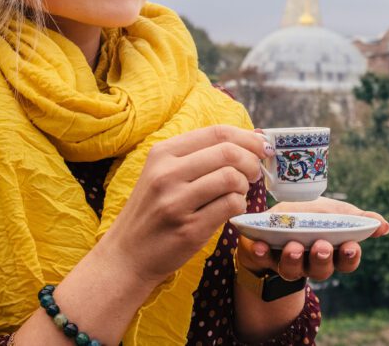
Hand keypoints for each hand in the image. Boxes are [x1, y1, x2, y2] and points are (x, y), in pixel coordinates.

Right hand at [103, 125, 271, 285]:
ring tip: (239, 192)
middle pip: (228, 152)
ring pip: (232, 178)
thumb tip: (250, 138)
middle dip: (251, 161)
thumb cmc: (152, 211)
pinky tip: (232, 208)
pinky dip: (240, 205)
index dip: (247, 137)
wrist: (127, 255)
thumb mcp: (162, 174)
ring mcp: (176, 202)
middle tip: (254, 173)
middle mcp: (166, 174)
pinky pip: (230, 205)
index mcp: (162, 153)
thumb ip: (198, 155)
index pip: (216, 132)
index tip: (262, 147)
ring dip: (245, 185)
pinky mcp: (189, 229)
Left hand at [236, 198, 388, 281]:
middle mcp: (311, 262)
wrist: (276, 220)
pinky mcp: (264, 258)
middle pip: (322, 270)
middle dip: (322, 259)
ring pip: (293, 270)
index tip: (350, 246)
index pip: (347, 262)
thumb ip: (359, 219)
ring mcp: (288, 262)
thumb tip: (385, 226)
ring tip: (293, 246)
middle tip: (321, 246)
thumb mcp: (335, 212)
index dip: (349, 257)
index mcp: (333, 251)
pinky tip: (260, 245)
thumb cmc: (311, 216)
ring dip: (294, 259)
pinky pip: (262, 261)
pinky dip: (262, 254)